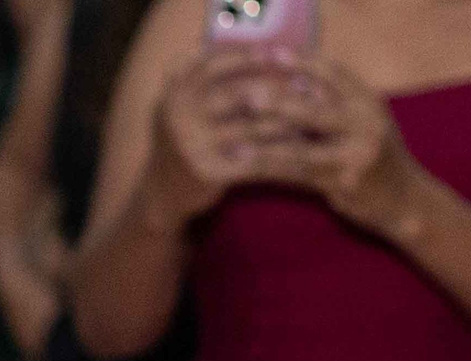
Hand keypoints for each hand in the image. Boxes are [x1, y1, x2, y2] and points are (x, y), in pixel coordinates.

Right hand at [140, 49, 301, 226]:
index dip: (248, 58)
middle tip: (306, 88)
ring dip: (287, 123)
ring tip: (311, 117)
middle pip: (239, 93)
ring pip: (253, 127)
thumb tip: (262, 55)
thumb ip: (205, 80)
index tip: (277, 56)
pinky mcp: (208, 173)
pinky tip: (299, 151)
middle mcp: (180, 116)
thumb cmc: (184, 142)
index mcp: (175, 93)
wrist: (160, 194)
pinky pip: (255, 161)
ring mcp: (193, 145)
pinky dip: (280, 156)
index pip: (216, 64)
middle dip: (277, 90)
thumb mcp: (182, 106)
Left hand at [257, 57, 427, 239]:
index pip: (334, 74)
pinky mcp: (342, 182)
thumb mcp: (363, 124)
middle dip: (278, 102)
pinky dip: (270, 170)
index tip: (272, 57)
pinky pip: (297, 174)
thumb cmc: (376, 160)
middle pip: (315, 108)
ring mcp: (355, 154)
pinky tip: (247, 168)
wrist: (406, 202)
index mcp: (370, 102)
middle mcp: (366, 123)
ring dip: (265, 143)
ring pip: (302, 146)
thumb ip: (335, 104)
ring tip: (234, 140)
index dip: (303, 63)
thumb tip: (293, 82)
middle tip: (248, 96)